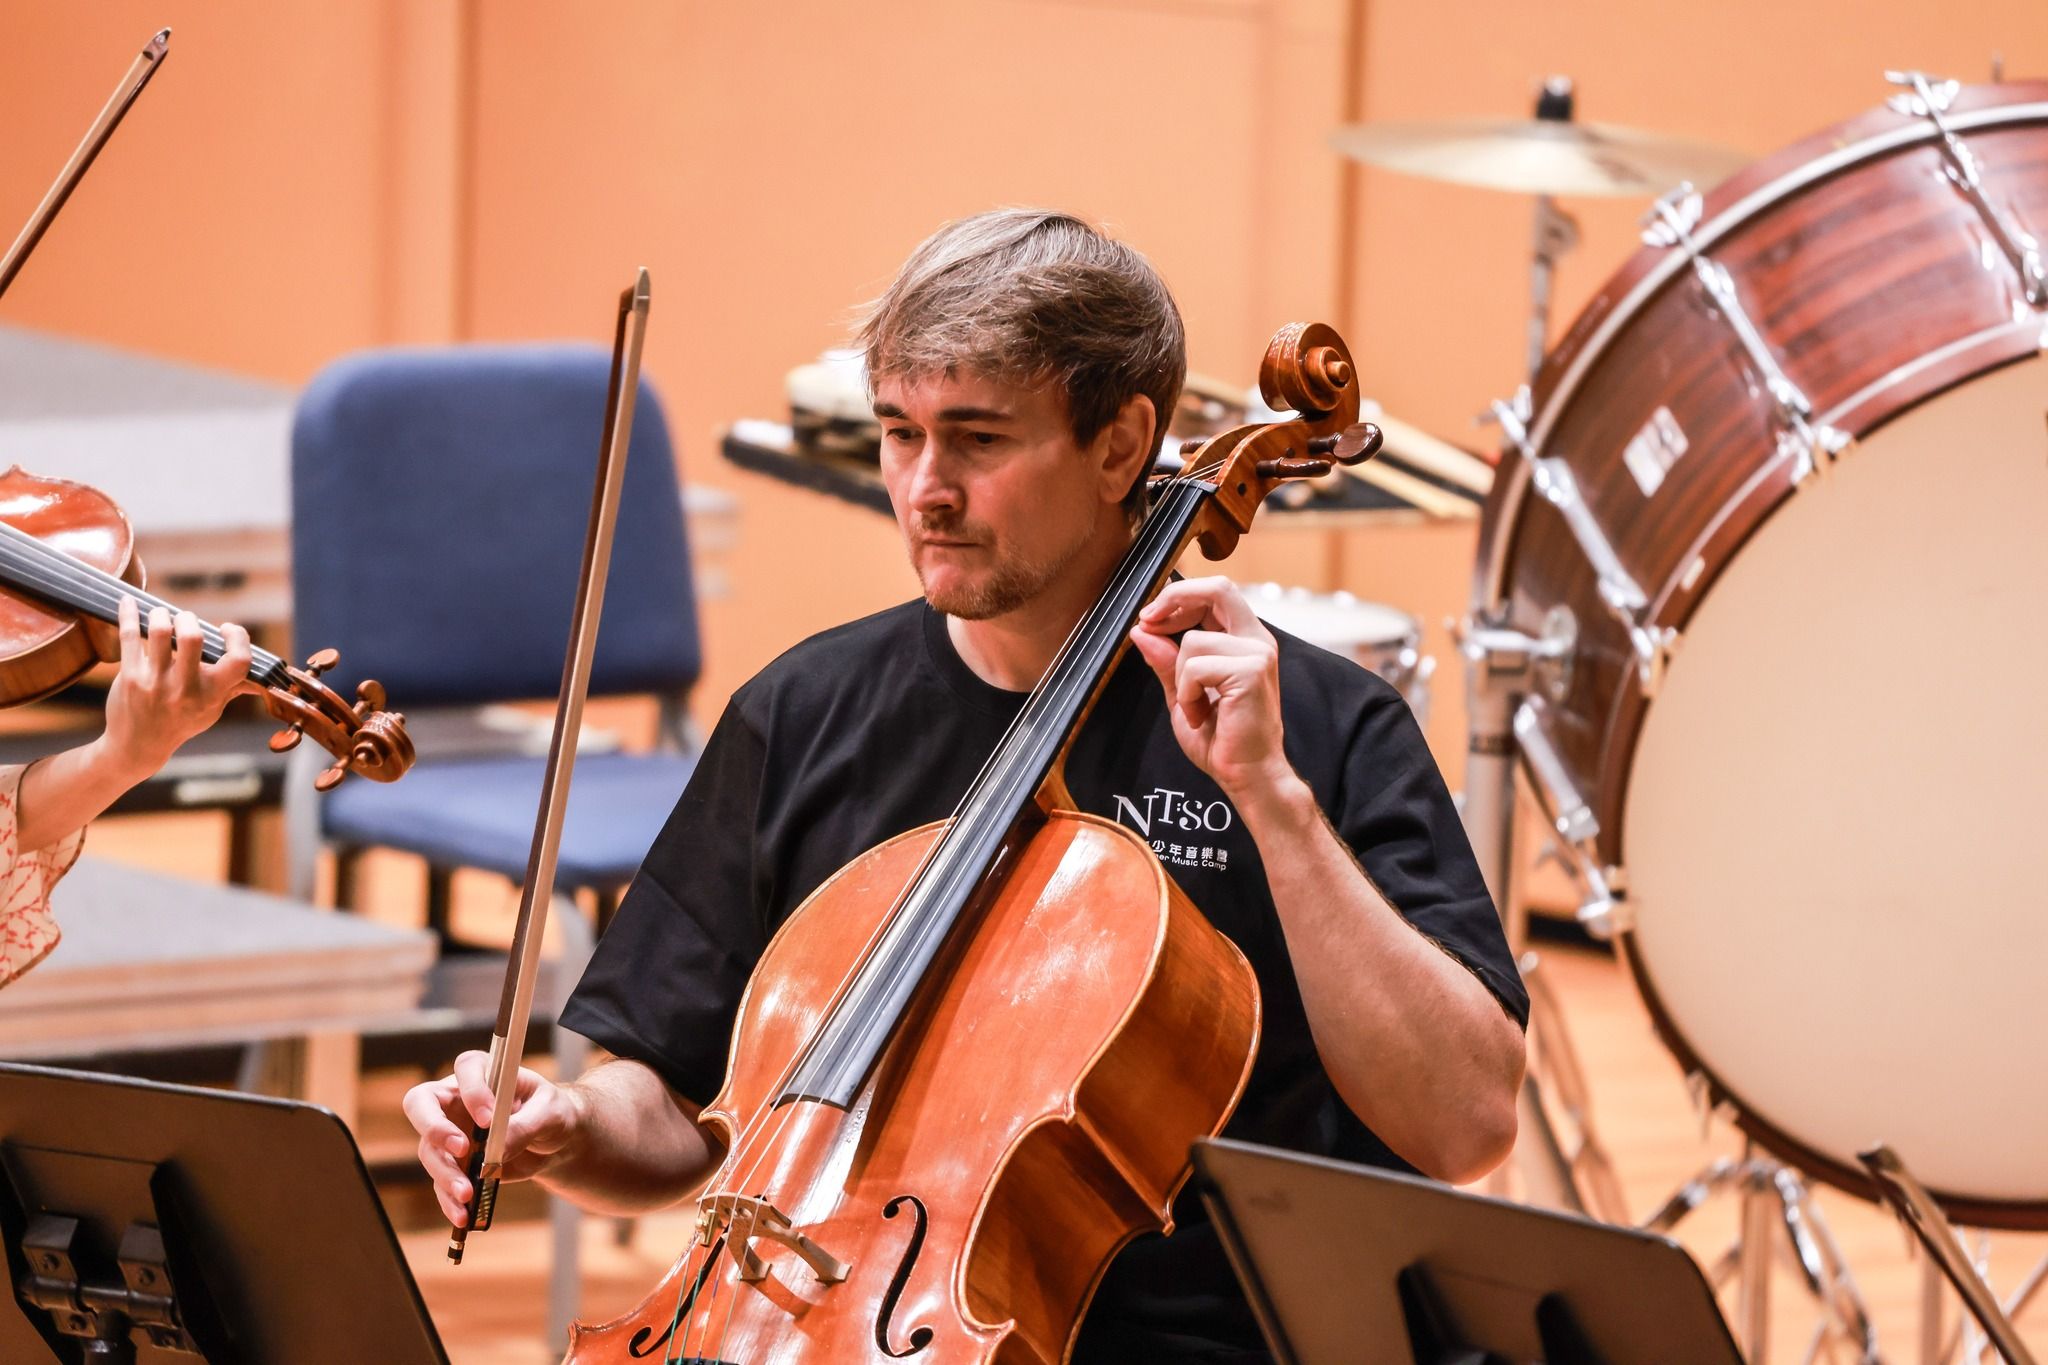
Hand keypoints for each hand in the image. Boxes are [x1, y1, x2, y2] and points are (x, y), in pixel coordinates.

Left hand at [99, 596, 256, 779]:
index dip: (237, 637)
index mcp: (212, 694)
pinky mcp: (130, 676)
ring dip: (161, 615)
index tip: (226, 629)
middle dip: (189, 619)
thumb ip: (233, 688)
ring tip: (161, 616)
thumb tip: (261, 676)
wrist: (138, 746)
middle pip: (193, 637)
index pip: (239, 660)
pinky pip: (129, 636)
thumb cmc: (180, 723)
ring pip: (160, 631)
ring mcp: (155, 682)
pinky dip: (128, 613)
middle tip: (185, 621)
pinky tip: (128, 602)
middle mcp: (185, 688)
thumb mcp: (212, 710)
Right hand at [402, 1050, 580, 1226]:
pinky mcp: (454, 1163)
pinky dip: (448, 1200)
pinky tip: (462, 1216)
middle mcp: (458, 1099)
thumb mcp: (551, 1113)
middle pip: (422, 1103)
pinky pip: (441, 1181)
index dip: (472, 1090)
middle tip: (462, 1150)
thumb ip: (525, 1126)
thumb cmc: (553, 1113)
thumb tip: (496, 1151)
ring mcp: (451, 1131)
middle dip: (435, 1128)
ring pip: (430, 1150)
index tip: (489, 1118)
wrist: (555, 1141)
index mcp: (486, 1073)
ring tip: (467, 1194)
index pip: (466, 1068)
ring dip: (445, 1174)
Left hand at [1127, 577, 1297, 802]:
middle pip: (1218, 589)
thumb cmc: (1222, 740)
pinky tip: (1201, 715)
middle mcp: (1257, 640)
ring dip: (1180, 678)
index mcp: (1245, 640)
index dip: (1178, 597)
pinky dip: (1187, 693)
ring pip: (1193, 641)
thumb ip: (1166, 662)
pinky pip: (1196, 667)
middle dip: (1174, 600)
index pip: (1215, 593)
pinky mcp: (1251, 671)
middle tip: (1148, 622)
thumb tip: (1141, 631)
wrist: (1247, 775)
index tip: (1150, 618)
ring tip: (1194, 707)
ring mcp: (1257, 654)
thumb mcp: (1183, 694)